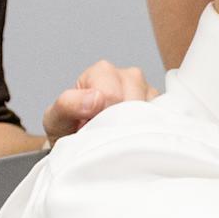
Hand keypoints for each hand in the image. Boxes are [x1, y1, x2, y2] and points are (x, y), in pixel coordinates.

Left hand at [40, 58, 156, 142]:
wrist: (78, 145)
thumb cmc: (67, 128)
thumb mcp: (55, 119)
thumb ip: (68, 105)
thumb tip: (96, 99)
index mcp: (103, 71)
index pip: (111, 95)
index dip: (101, 117)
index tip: (90, 127)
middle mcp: (129, 76)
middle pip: (133, 102)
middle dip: (117, 123)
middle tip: (103, 133)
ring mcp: (148, 92)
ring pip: (150, 112)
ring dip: (132, 130)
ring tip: (115, 135)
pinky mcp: (161, 111)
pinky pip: (163, 122)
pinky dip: (148, 135)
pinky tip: (132, 139)